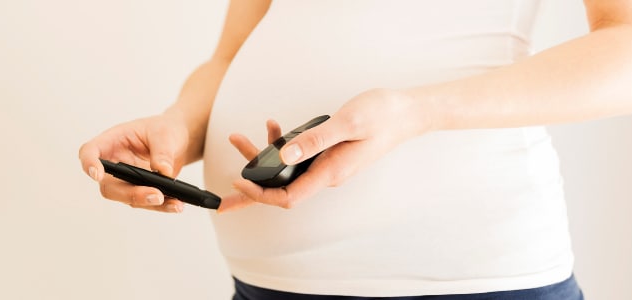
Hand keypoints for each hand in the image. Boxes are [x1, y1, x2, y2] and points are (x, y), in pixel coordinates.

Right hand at [78, 112, 191, 212]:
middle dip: (130, 193)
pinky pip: (146, 202)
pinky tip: (176, 204)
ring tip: (174, 203)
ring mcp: (125, 180)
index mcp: (112, 142)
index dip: (89, 163)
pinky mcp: (140, 191)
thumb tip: (163, 172)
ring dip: (149, 202)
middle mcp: (114, 163)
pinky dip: (162, 206)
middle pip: (109, 185)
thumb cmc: (164, 130)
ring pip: (127, 198)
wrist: (178, 140)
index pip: (90, 152)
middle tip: (156, 195)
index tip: (97, 174)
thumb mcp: (165, 133)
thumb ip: (162, 151)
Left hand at [220, 88, 435, 211]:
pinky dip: (281, 144)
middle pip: (281, 189)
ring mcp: (327, 165)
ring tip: (237, 140)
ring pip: (287, 171)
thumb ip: (316, 139)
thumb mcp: (348, 122)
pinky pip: (298, 156)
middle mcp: (327, 174)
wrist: (407, 112)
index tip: (239, 181)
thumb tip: (284, 153)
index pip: (289, 197)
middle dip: (252, 184)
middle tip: (223, 190)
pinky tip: (273, 127)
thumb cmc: (382, 115)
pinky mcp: (328, 154)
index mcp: (331, 172)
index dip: (261, 194)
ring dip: (261, 158)